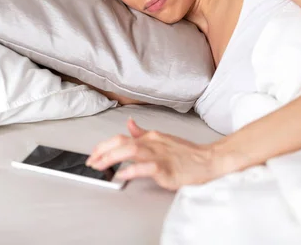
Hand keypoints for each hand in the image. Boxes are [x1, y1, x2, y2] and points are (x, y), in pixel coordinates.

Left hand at [85, 117, 220, 190]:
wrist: (209, 161)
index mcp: (150, 137)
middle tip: (91, 163)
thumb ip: (143, 134)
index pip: (121, 138)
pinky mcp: (166, 169)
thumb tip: (129, 124)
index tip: (93, 155)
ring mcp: (159, 155)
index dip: (104, 146)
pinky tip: (122, 175)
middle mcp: (152, 143)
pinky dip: (132, 170)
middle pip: (122, 142)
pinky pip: (146, 168)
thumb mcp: (162, 139)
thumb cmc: (186, 154)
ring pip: (130, 151)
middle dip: (102, 152)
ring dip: (112, 158)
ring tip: (100, 166)